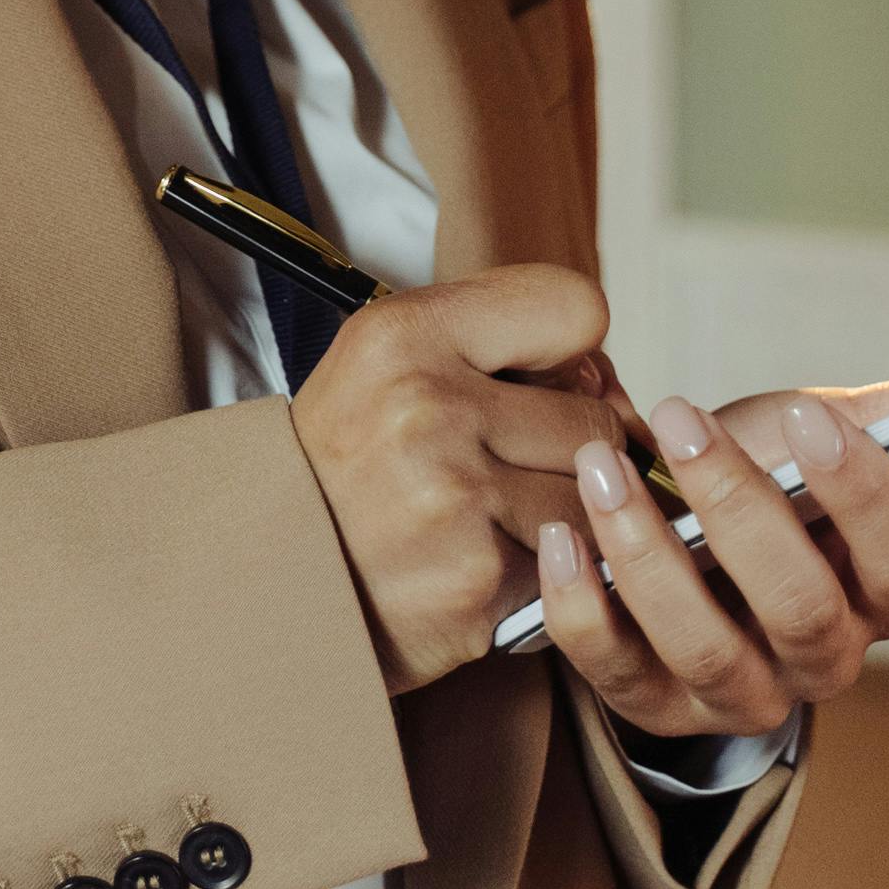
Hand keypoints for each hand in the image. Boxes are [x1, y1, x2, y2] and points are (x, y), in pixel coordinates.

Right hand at [291, 263, 615, 694]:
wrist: (275, 573)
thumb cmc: (351, 464)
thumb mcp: (392, 362)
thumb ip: (497, 342)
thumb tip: (614, 382)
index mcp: (404, 333)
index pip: (576, 308)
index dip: (570, 352)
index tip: (540, 381)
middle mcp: (429, 406)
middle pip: (598, 419)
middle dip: (569, 450)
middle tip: (502, 466)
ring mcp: (457, 497)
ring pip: (595, 502)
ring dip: (563, 518)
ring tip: (496, 519)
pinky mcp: (481, 579)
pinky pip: (573, 569)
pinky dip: (546, 575)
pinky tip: (489, 563)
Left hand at [532, 379, 888, 737]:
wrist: (684, 544)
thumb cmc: (765, 483)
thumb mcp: (825, 443)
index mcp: (876, 592)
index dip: (864, 494)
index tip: (805, 416)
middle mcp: (819, 657)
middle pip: (799, 604)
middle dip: (737, 505)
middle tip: (681, 417)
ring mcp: (738, 692)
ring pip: (704, 645)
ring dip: (648, 553)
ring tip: (601, 468)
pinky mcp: (653, 705)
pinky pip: (614, 672)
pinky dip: (581, 605)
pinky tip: (560, 536)